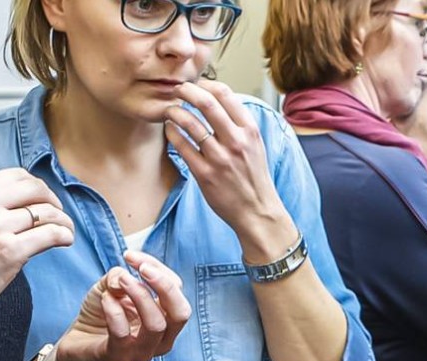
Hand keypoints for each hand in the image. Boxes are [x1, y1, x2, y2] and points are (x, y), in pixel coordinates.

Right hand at [0, 169, 73, 331]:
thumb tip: (19, 205)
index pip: (15, 176)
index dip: (36, 188)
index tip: (42, 201)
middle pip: (35, 188)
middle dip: (52, 200)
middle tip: (57, 215)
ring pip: (47, 212)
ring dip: (63, 220)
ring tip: (65, 230)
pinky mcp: (9, 252)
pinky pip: (50, 234)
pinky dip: (64, 235)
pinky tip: (65, 241)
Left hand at [48, 251, 192, 360]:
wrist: (78, 342)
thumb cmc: (102, 312)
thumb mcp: (113, 286)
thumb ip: (121, 276)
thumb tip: (124, 276)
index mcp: (167, 319)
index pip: (177, 290)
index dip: (158, 268)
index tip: (131, 256)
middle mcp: (162, 338)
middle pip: (181, 312)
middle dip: (164, 285)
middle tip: (142, 268)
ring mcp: (142, 351)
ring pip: (156, 324)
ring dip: (140, 295)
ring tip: (121, 281)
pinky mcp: (119, 356)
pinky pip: (122, 333)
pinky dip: (113, 310)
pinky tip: (104, 299)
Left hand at [162, 81, 296, 260]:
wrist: (257, 210)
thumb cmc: (253, 177)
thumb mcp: (255, 144)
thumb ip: (239, 124)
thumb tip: (218, 101)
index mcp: (250, 130)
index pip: (226, 95)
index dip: (207, 84)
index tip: (197, 84)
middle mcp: (236, 141)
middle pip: (207, 103)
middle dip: (187, 91)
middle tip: (177, 89)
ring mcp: (220, 158)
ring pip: (191, 124)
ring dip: (175, 112)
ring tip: (169, 110)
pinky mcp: (205, 174)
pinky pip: (183, 147)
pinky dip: (173, 133)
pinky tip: (170, 129)